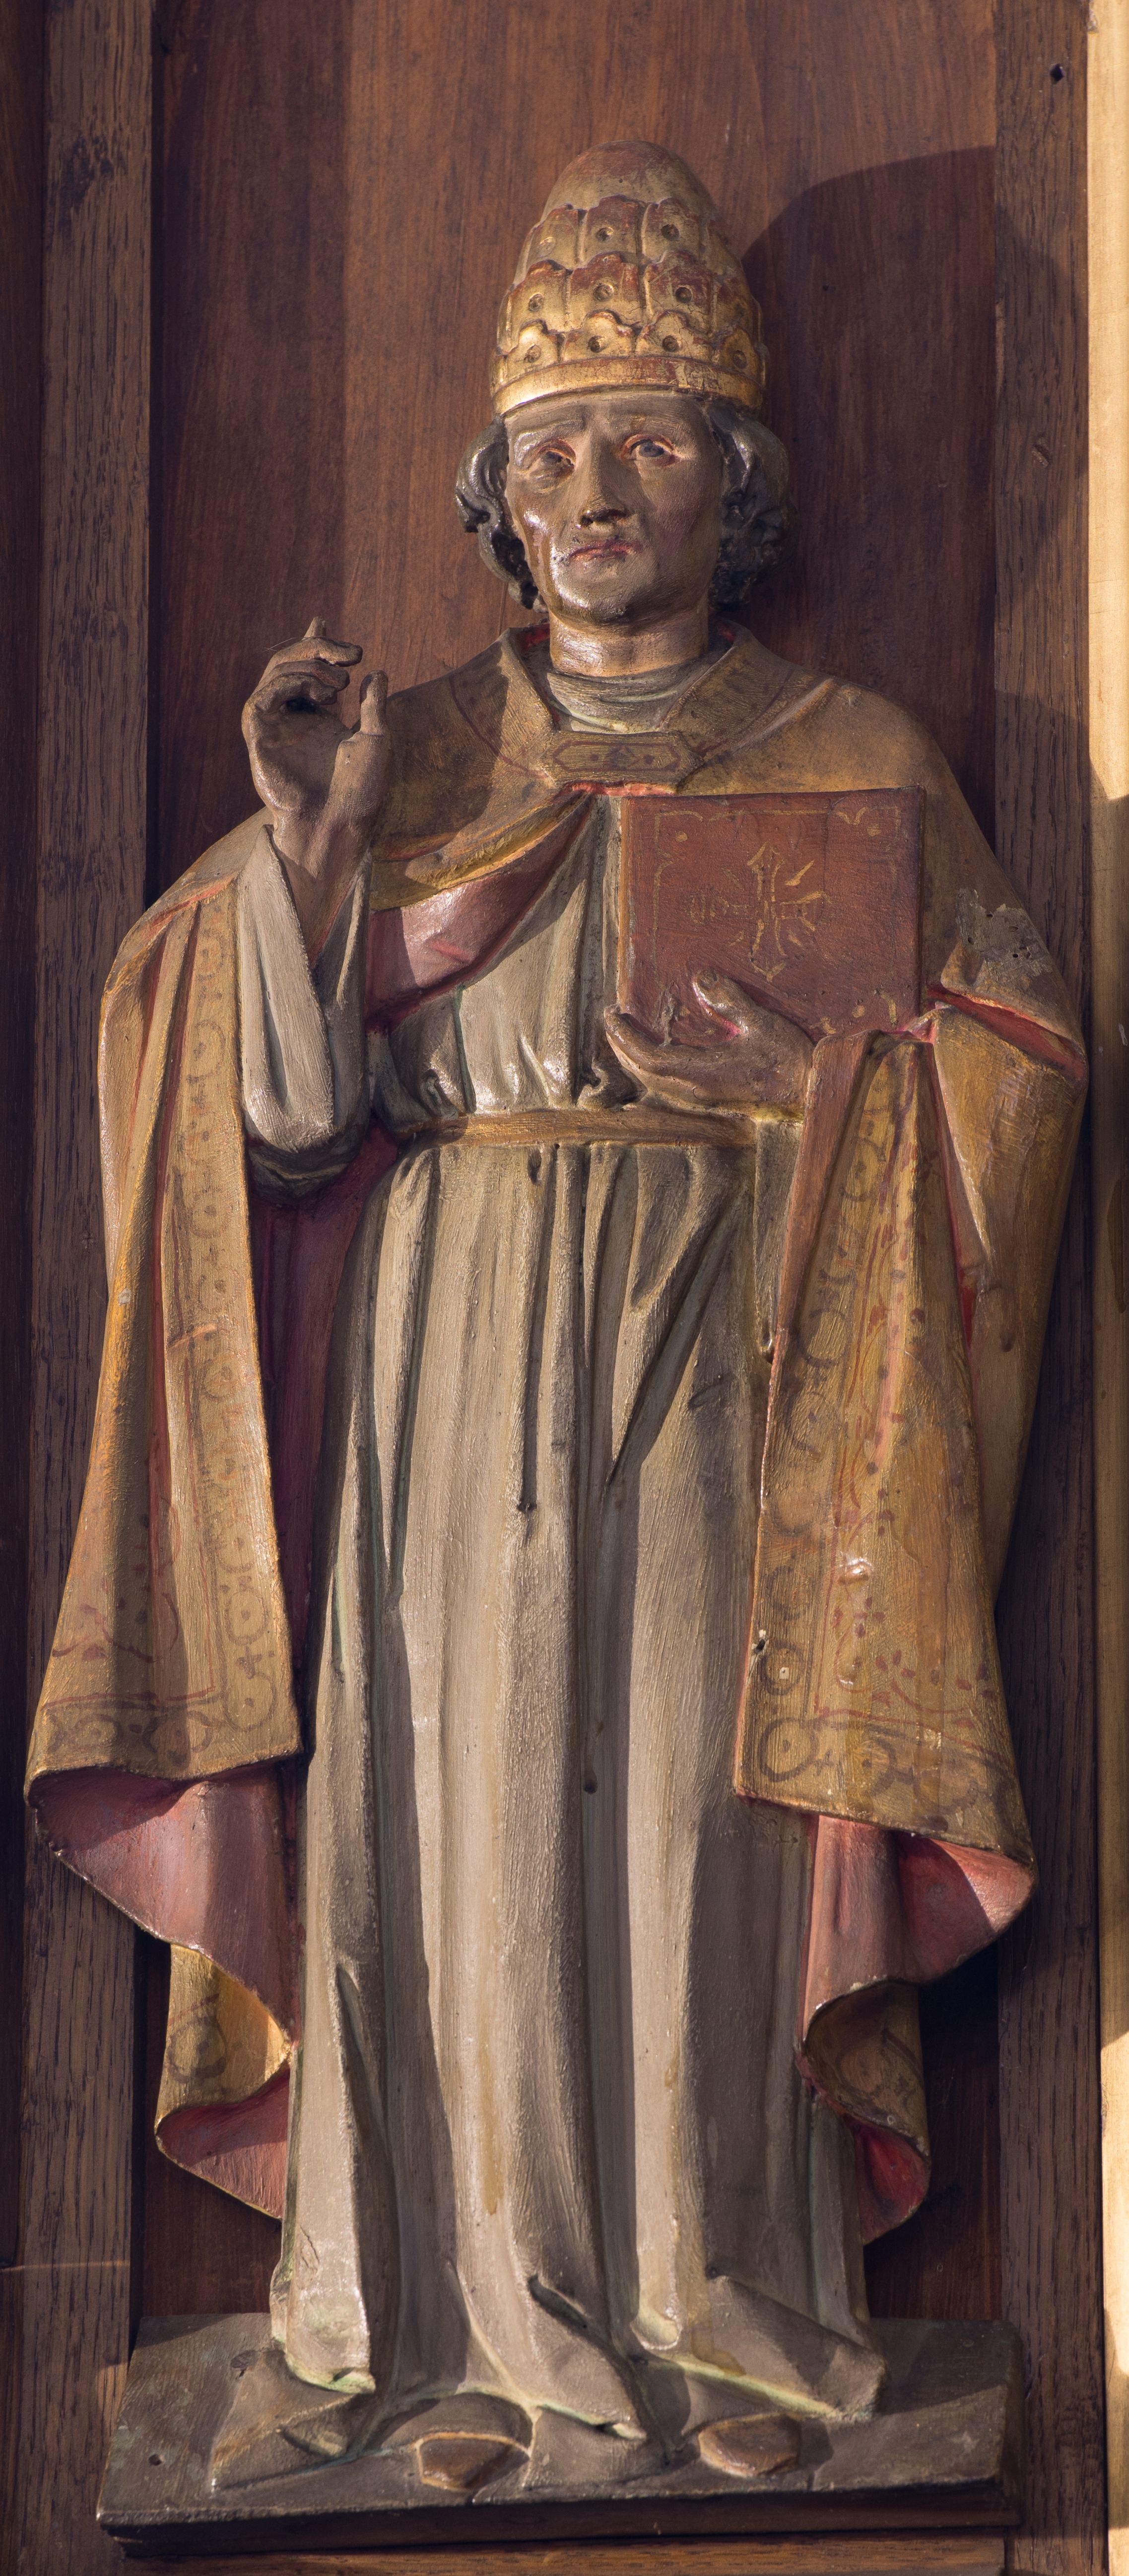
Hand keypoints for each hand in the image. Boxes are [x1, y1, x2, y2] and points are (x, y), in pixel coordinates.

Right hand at [242, 618, 390, 948]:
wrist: (338, 822)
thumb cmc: (359, 792)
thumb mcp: (376, 739)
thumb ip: (374, 705)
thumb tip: (378, 674)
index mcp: (318, 719)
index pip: (311, 672)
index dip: (316, 645)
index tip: (324, 620)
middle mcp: (294, 718)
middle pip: (292, 663)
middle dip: (319, 648)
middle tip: (352, 653)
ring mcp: (275, 725)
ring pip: (276, 672)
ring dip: (309, 665)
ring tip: (342, 681)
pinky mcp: (258, 736)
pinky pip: (264, 695)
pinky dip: (289, 682)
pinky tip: (318, 689)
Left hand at [606, 972, 812, 1111]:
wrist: (810, 1092)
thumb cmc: (788, 1059)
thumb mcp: (760, 1023)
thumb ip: (730, 1001)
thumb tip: (702, 978)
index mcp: (702, 1073)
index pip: (648, 1058)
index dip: (624, 1038)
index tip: (611, 1015)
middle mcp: (695, 1091)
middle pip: (643, 1073)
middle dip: (621, 1047)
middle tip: (611, 1020)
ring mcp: (702, 1098)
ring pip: (653, 1082)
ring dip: (634, 1059)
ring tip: (625, 1036)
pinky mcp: (710, 1100)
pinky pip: (667, 1086)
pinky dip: (651, 1068)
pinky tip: (655, 1054)